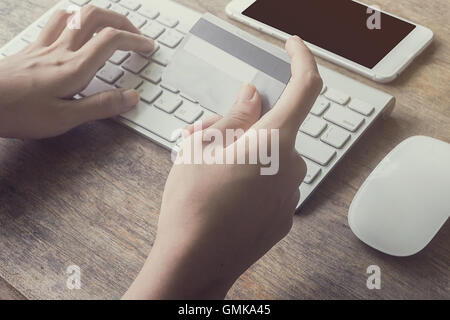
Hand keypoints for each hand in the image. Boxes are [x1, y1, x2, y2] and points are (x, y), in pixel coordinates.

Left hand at [0, 5, 153, 138]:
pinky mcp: (33, 48)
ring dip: (99, 14)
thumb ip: (101, 106)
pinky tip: (75, 25)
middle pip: (95, 17)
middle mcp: (61, 50)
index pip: (111, 40)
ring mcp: (45, 46)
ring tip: (111, 26)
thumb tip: (131, 97)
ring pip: (75, 13)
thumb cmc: (18, 112)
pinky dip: (73, 16)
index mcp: (74, 68)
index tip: (148, 47)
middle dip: (121, 21)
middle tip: (135, 34)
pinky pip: (55, 21)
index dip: (135, 40)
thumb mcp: (66, 119)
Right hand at [123, 36, 322, 298]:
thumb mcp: (202, 148)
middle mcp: (291, 167)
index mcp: (274, 142)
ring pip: (270, 158)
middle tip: (206, 136)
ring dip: (244, 154)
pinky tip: (223, 194)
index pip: (304, 87)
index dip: (301, 59)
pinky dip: (251, 179)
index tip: (292, 46)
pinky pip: (270, 185)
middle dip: (244, 126)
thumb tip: (251, 98)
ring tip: (208, 170)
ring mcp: (289, 195)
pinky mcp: (282, 218)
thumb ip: (233, 118)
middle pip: (273, 129)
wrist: (194, 264)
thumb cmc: (192, 204)